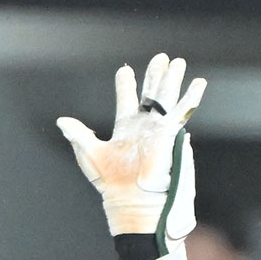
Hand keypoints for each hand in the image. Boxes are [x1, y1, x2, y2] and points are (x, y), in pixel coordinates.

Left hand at [57, 53, 204, 249]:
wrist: (131, 202)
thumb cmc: (111, 184)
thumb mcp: (90, 155)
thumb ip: (78, 135)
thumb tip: (61, 120)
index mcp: (125, 129)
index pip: (126, 101)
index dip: (126, 85)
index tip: (124, 69)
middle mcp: (143, 128)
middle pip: (151, 95)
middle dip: (155, 77)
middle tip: (160, 57)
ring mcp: (157, 131)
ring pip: (166, 100)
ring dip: (171, 80)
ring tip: (176, 62)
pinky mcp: (169, 137)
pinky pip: (181, 115)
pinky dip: (190, 99)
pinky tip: (199, 83)